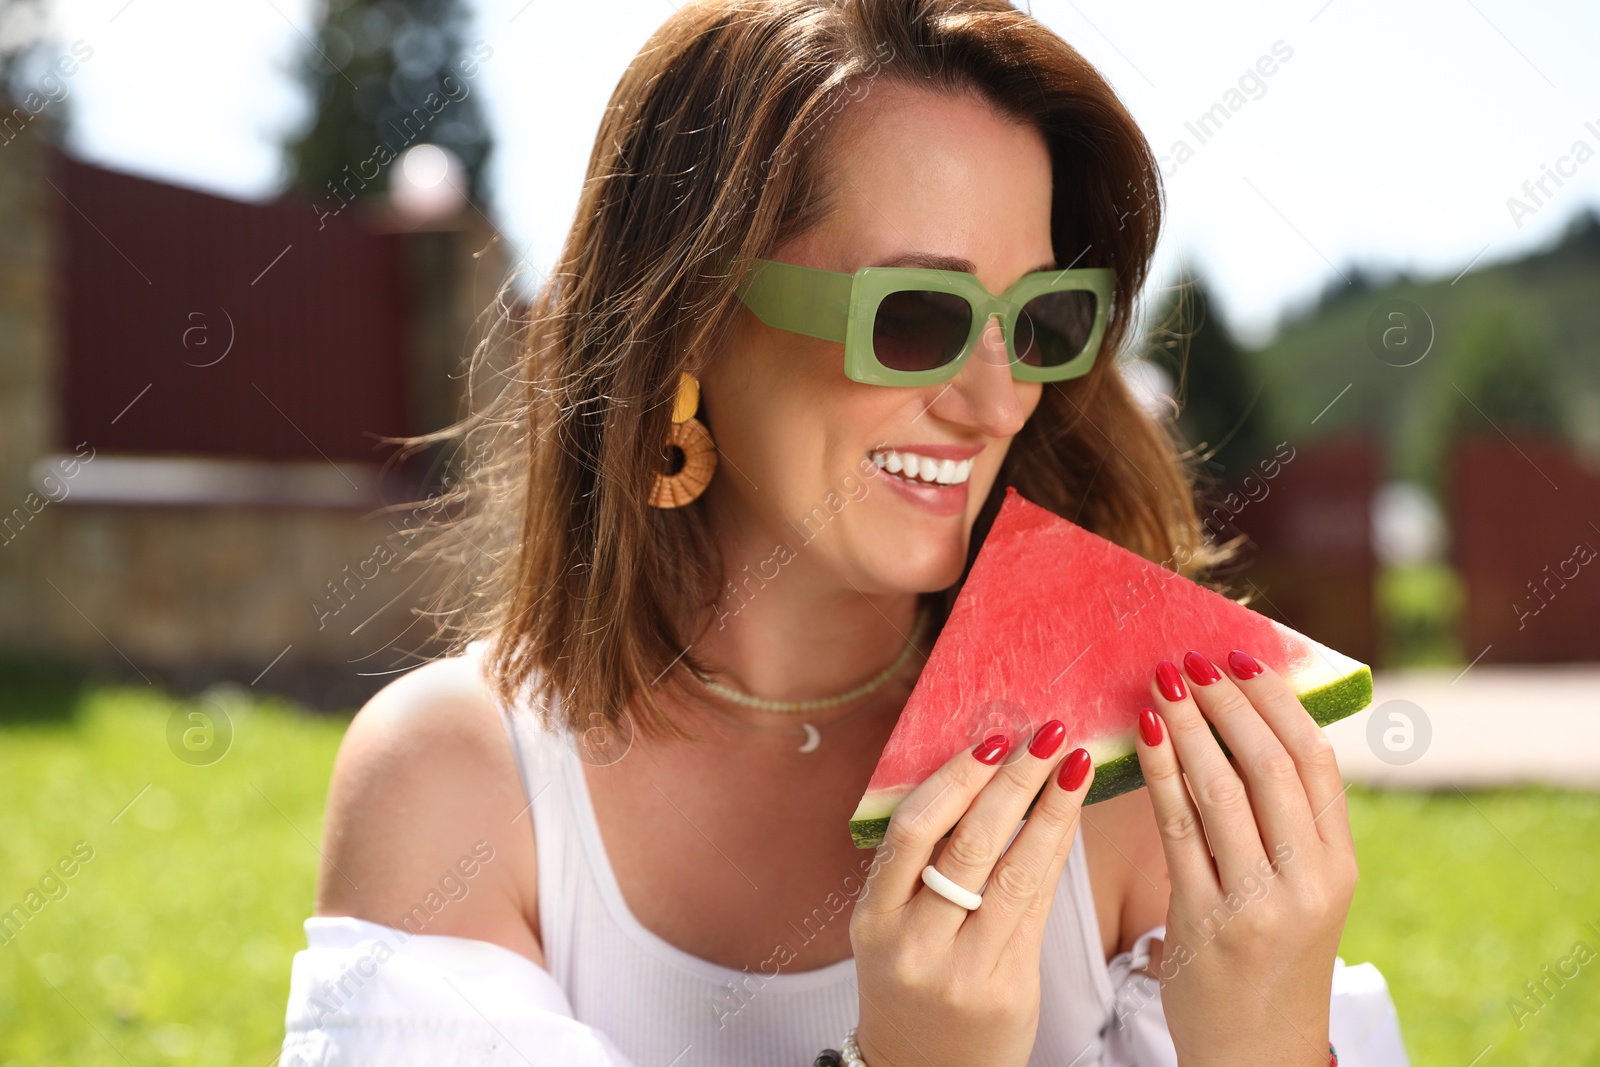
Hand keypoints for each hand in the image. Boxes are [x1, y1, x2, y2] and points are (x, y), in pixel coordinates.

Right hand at [850, 722, 1093, 1066]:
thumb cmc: (909, 978)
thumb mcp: (890, 926)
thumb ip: (920, 863)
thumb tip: (976, 771)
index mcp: (873, 919)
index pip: (911, 833)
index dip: (954, 780)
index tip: (990, 740)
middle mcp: (914, 945)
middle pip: (968, 846)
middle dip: (1013, 781)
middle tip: (1047, 734)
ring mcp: (963, 971)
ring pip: (1015, 874)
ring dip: (1051, 810)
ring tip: (1076, 762)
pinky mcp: (1009, 990)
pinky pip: (1039, 907)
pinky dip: (1057, 854)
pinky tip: (1071, 817)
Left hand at [1135, 650, 1355, 1066]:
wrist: (1255, 1056)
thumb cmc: (1271, 957)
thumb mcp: (1302, 891)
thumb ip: (1287, 823)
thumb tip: (1250, 726)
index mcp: (1339, 865)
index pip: (1315, 761)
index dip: (1276, 700)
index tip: (1240, 658)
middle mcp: (1308, 881)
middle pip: (1269, 766)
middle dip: (1226, 702)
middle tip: (1189, 659)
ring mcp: (1257, 904)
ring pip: (1221, 791)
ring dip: (1187, 726)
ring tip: (1159, 682)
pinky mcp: (1205, 923)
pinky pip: (1177, 830)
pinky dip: (1159, 773)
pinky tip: (1141, 736)